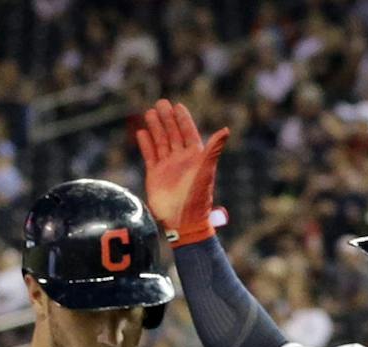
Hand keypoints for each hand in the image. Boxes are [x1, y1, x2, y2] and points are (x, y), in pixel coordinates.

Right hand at [134, 99, 228, 243]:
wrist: (183, 221)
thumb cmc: (197, 197)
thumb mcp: (206, 171)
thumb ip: (213, 150)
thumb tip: (225, 130)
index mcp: (195, 156)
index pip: (188, 132)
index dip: (183, 119)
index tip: (177, 106)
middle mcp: (181, 159)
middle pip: (173, 133)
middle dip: (166, 119)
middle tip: (160, 103)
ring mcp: (167, 166)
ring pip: (160, 142)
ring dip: (155, 128)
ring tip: (149, 113)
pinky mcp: (155, 175)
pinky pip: (150, 155)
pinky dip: (146, 144)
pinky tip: (142, 132)